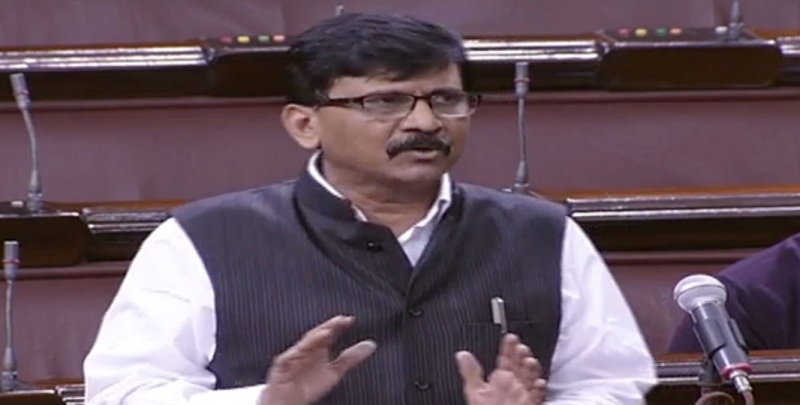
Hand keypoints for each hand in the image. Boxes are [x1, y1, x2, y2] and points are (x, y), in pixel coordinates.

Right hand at [258, 315, 376, 404]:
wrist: (289, 402)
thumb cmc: (308, 386)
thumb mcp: (335, 372)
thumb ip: (351, 358)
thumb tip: (371, 345)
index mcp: (318, 348)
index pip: (328, 333)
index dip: (338, 325)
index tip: (349, 320)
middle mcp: (306, 349)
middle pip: (316, 335)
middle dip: (327, 327)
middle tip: (339, 320)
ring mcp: (293, 357)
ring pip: (303, 344)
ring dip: (314, 338)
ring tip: (326, 332)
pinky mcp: (282, 367)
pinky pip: (288, 358)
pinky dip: (296, 354)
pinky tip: (303, 351)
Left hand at [457, 334, 546, 404]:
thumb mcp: (475, 391)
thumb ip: (471, 372)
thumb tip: (462, 355)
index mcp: (502, 379)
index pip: (507, 359)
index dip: (509, 348)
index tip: (510, 338)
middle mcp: (514, 385)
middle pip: (521, 366)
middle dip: (522, 356)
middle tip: (521, 348)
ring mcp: (523, 394)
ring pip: (530, 378)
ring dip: (532, 370)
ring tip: (529, 361)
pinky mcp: (530, 403)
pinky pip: (537, 396)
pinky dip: (538, 390)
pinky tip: (538, 383)